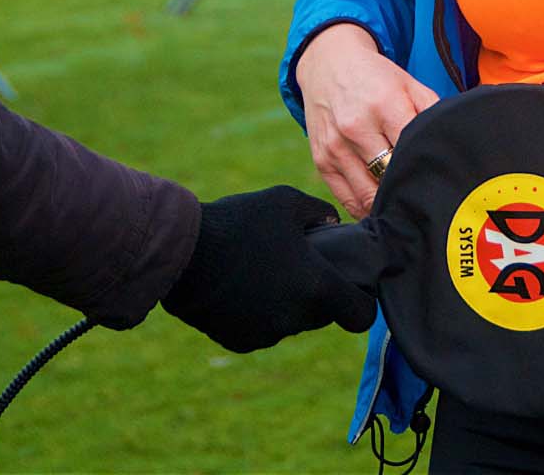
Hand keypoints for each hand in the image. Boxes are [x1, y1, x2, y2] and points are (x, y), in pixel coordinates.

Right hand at [159, 184, 376, 350]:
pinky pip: (262, 329)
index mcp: (317, 287)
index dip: (362, 302)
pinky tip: (242, 287)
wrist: (181, 253)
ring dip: (288, 303)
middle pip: (325, 316)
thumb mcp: (286, 201)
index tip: (353, 288)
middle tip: (301, 267)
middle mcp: (296, 318)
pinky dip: (260, 313)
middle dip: (320, 295)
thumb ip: (320, 213)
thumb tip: (334, 224)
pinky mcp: (240, 341)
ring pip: (292, 322)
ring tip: (266, 271)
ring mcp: (267, 334)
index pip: (361, 316)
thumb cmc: (238, 221)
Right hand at [296, 24, 436, 216]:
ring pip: (368, 195)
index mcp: (385, 106)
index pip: (412, 151)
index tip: (438, 178)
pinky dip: (365, 207)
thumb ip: (433, 112)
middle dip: (409, 189)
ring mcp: (336, 147)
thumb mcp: (409, 84)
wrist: (328, 65)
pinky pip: (346, 198)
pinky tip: (380, 205)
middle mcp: (357, 128)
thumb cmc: (376, 78)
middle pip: (391, 177)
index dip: (427, 168)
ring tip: (404, 205)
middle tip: (425, 197)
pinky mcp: (321, 161)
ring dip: (388, 204)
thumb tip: (453, 143)